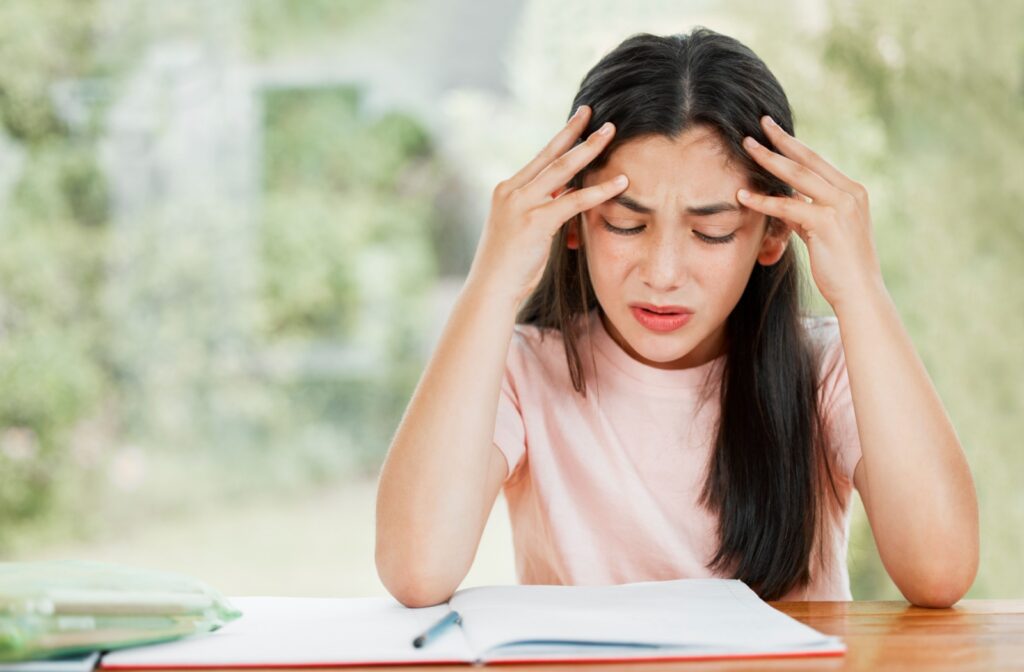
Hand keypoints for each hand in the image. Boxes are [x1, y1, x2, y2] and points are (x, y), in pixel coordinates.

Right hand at [465, 105, 628, 305]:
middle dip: (576, 131)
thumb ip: (542, 208)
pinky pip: (573, 200)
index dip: (561, 138)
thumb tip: (565, 193)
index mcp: (506, 191)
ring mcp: (521, 204)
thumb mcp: (524, 230)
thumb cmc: (509, 267)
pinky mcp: (535, 221)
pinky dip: (599, 190)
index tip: (579, 120)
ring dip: (590, 150)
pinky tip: (620, 182)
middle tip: (596, 113)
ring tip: (611, 134)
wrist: (491, 289)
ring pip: (562, 169)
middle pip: (550, 154)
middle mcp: (511, 191)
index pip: (539, 158)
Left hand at [736, 115, 885, 311]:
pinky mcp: (827, 223)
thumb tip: (785, 203)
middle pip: (808, 160)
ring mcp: (841, 206)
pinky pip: (788, 207)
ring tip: (745, 148)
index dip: (794, 145)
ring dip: (768, 160)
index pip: (818, 162)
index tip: (774, 130)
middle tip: (759, 124)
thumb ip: (807, 215)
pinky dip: (763, 201)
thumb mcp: (824, 234)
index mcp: (852, 192)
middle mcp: (850, 193)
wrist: (860, 293)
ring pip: (797, 176)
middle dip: (781, 140)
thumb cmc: (841, 268)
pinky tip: (743, 196)